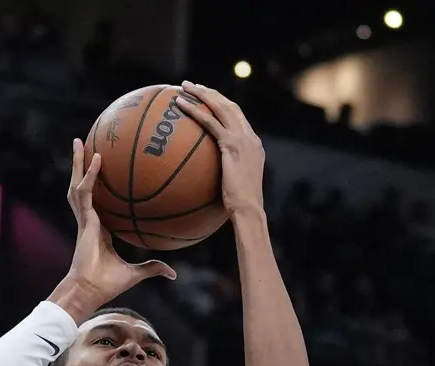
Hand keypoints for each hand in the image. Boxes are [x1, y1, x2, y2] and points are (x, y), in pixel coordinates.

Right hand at [61, 139, 175, 314]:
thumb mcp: (135, 273)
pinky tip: (97, 158)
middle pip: (83, 187)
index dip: (99, 186)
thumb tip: (173, 273)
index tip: (104, 171)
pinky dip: (90, 175)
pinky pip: (86, 192)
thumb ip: (152, 268)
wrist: (90, 290)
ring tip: (79, 142)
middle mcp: (90, 219)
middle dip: (81, 167)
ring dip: (78, 162)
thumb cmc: (107, 285)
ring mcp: (84, 218)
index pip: (99, 201)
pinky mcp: (84, 220)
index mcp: (99, 228)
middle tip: (85, 145)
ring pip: (78, 184)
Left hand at [176, 81, 264, 217]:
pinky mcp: (232, 145)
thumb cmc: (240, 208)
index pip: (238, 118)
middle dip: (211, 93)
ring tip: (184, 87)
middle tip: (193, 86)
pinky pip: (210, 122)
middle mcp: (250, 137)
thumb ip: (227, 177)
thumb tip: (208, 183)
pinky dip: (195, 111)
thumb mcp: (235, 188)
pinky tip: (181, 105)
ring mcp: (242, 139)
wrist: (249, 209)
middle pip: (230, 106)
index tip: (208, 100)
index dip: (222, 105)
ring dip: (202, 94)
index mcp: (253, 145)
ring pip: (221, 107)